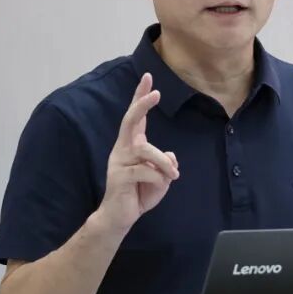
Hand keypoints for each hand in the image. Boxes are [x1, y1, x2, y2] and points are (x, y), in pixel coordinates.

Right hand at [95, 73, 178, 234]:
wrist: (119, 217)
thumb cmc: (139, 193)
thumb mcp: (160, 177)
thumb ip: (165, 163)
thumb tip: (170, 156)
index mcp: (132, 145)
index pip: (136, 116)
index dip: (141, 96)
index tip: (148, 76)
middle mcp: (122, 149)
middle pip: (129, 120)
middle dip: (141, 105)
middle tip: (154, 93)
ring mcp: (119, 162)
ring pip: (146, 150)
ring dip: (163, 162)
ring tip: (173, 175)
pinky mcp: (119, 176)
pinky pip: (145, 171)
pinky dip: (158, 178)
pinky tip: (159, 185)